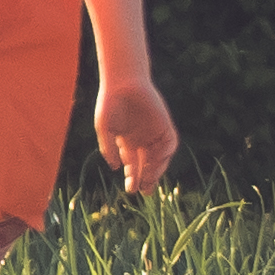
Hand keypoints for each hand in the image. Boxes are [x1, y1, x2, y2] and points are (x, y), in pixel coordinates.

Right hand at [95, 77, 178, 192]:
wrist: (123, 82)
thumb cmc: (109, 104)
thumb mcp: (105, 129)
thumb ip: (109, 148)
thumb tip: (115, 167)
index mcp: (126, 141)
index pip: (132, 165)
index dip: (132, 178)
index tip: (131, 190)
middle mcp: (142, 139)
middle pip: (147, 165)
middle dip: (146, 179)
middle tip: (143, 192)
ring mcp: (154, 133)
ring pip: (158, 158)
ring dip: (155, 170)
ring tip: (149, 180)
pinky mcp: (164, 125)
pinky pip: (169, 144)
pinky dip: (164, 155)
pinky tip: (156, 161)